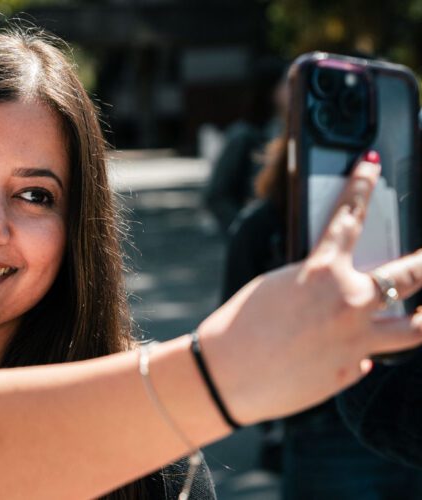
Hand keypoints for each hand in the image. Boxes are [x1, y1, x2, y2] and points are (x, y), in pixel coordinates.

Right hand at [197, 156, 421, 424]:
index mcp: (321, 273)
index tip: (373, 163)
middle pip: (410, 275)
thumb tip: (334, 290)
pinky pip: (365, 359)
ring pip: (415, 328)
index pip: (349, 217)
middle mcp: (349, 304)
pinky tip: (339, 356)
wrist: (222, 378)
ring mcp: (356, 341)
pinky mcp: (349, 371)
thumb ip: (312, 283)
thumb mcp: (274, 287)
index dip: (362, 186)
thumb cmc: (237, 328)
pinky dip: (357, 354)